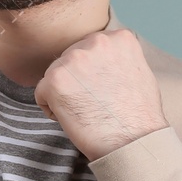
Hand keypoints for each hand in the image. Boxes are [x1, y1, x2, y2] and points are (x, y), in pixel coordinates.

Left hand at [34, 28, 167, 161]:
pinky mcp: (55, 79)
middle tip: (95, 103)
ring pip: (56, 74)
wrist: (133, 143)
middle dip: (77, 80)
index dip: (94, 73)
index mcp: (118, 38)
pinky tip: (74, 118)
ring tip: (87, 110)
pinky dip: (53, 108)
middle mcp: (96, 41)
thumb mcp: (139, 71)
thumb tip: (100, 58)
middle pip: (71, 59)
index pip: (90, 49)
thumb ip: (117, 57)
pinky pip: (42, 92)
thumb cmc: (138, 116)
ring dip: (65, 93)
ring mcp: (74, 58)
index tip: (104, 90)